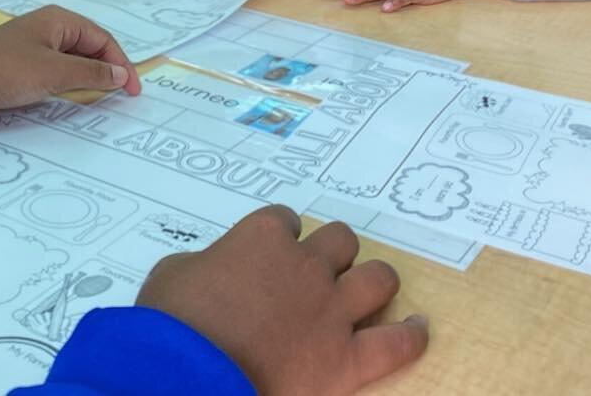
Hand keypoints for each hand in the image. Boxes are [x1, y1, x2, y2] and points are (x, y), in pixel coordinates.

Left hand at [0, 6, 141, 111]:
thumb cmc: (10, 70)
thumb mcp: (55, 72)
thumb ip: (92, 72)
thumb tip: (122, 74)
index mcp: (59, 20)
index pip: (102, 38)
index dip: (121, 63)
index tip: (132, 90)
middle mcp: (49, 26)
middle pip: (89, 45)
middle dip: (108, 67)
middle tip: (122, 94)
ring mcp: (35, 43)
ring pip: (73, 57)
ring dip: (90, 74)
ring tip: (104, 95)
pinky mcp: (23, 61)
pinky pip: (58, 67)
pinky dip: (71, 79)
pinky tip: (74, 94)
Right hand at [137, 206, 427, 393]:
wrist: (189, 371)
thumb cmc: (173, 321)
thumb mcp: (174, 273)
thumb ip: (205, 262)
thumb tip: (212, 270)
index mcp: (262, 238)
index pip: (285, 220)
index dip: (281, 236)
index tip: (274, 253)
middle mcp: (305, 265)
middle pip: (341, 241)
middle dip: (334, 254)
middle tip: (320, 274)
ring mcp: (331, 311)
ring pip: (378, 278)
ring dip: (374, 282)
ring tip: (370, 292)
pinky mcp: (346, 358)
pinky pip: (396, 343)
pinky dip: (411, 336)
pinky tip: (417, 330)